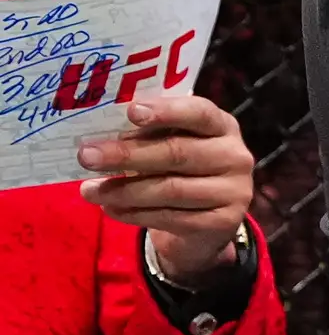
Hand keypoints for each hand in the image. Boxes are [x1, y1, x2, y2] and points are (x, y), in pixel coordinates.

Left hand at [78, 92, 254, 278]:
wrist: (208, 222)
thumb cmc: (180, 171)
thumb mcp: (172, 144)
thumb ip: (148, 135)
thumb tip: (98, 136)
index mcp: (221, 126)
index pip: (199, 112)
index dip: (166, 112)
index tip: (131, 112)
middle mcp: (235, 156)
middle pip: (178, 153)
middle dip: (127, 155)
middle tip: (87, 156)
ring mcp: (234, 191)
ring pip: (171, 189)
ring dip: (123, 190)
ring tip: (89, 190)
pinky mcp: (223, 222)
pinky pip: (171, 218)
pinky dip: (134, 214)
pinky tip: (110, 209)